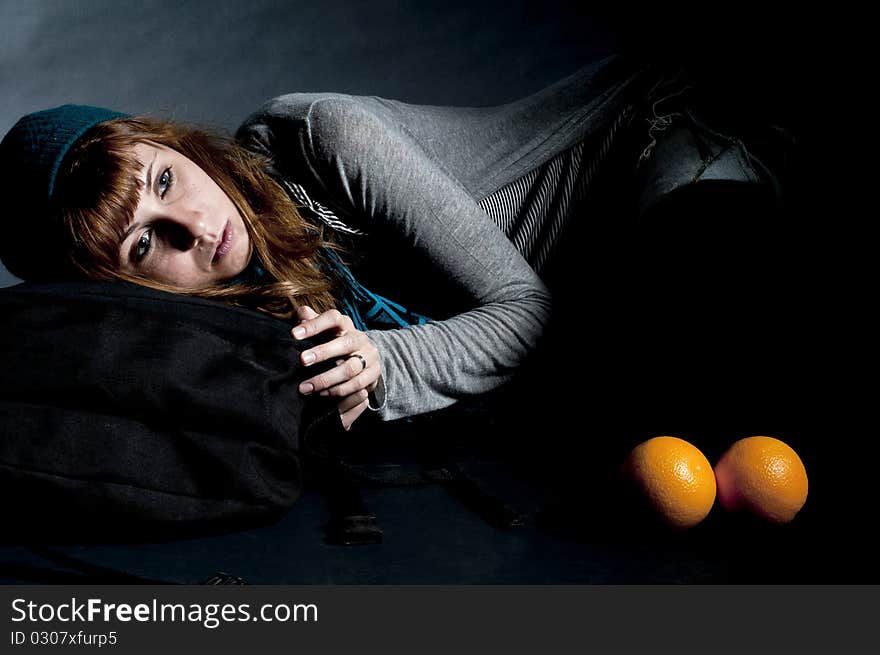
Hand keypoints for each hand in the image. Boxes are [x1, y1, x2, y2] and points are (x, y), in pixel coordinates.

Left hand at [293, 306, 380, 430]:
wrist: (365, 358)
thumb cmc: (335, 342)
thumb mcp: (325, 331)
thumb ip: (312, 320)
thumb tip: (302, 313)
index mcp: (345, 324)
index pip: (333, 318)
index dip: (314, 325)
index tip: (294, 334)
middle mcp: (359, 338)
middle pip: (345, 343)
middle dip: (323, 352)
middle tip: (302, 361)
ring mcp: (369, 356)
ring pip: (350, 368)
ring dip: (326, 379)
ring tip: (305, 387)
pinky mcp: (373, 374)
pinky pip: (357, 385)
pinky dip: (338, 391)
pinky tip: (322, 394)